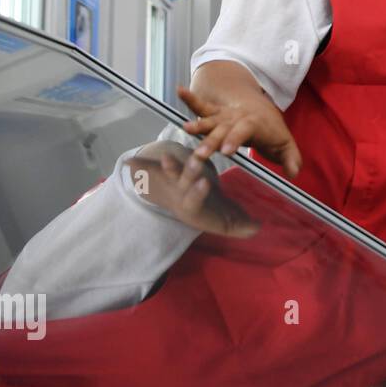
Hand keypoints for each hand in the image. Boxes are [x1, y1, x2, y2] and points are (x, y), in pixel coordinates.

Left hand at [125, 141, 259, 236]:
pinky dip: (139, 168)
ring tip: (163, 157)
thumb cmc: (213, 214)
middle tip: (193, 161)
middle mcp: (182, 197)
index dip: (198, 192)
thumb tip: (258, 228)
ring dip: (168, 167)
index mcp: (194, 208)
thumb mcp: (227, 223)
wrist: (192, 210)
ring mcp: (173, 188)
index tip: (203, 181)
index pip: (195, 200)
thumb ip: (241, 226)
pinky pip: (150, 173)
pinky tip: (127, 163)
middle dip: (186, 173)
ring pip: (171, 176)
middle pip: (183, 184)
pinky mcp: (164, 180)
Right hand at [177, 84, 302, 176]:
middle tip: (200, 154)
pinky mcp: (215, 114)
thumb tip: (294, 173)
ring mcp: (224, 115)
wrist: (263, 110)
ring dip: (198, 125)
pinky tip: (179, 91)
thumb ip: (291, 159)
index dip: (235, 140)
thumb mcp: (286, 145)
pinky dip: (191, 99)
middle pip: (223, 129)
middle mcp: (237, 118)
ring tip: (185, 128)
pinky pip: (202, 106)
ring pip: (210, 121)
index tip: (225, 151)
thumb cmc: (273, 132)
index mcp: (253, 124)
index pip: (243, 131)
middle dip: (211, 141)